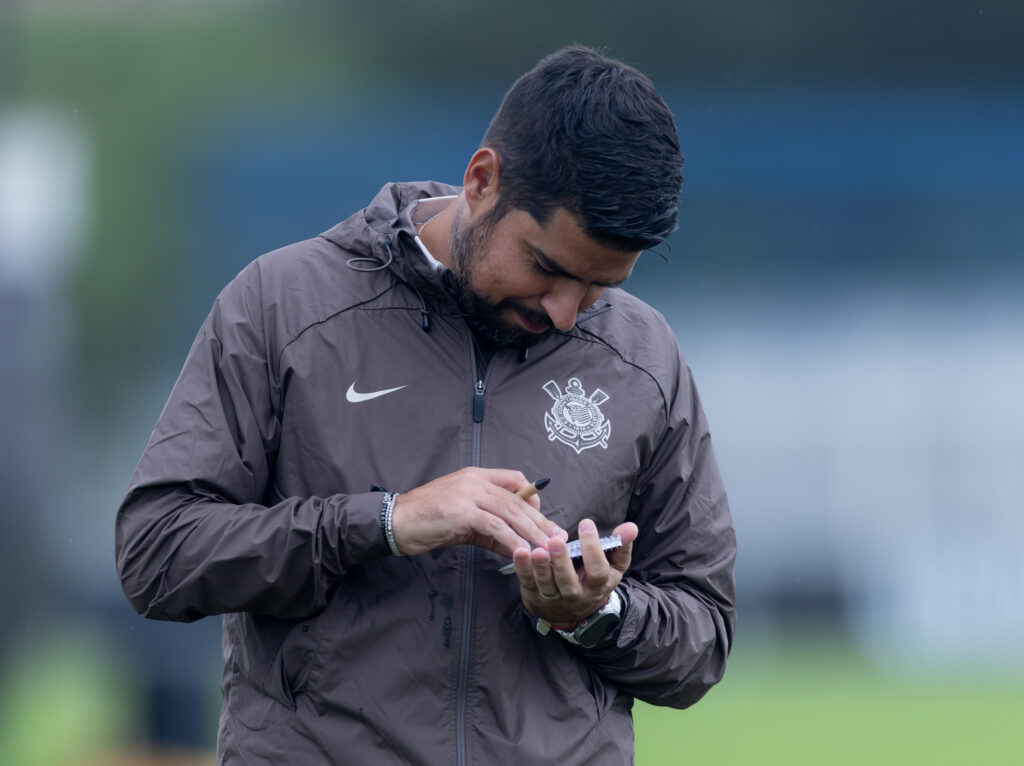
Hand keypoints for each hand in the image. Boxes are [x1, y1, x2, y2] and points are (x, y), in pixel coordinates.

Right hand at [391, 468, 564, 557]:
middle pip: (518, 500)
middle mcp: (475, 480)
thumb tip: (519, 546)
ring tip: (547, 549)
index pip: (515, 480)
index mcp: (476, 476)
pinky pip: (495, 526)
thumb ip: (492, 530)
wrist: (395, 522)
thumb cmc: (427, 521)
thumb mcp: (465, 522)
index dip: (533, 499)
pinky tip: (523, 552)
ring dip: (532, 532)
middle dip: (541, 521)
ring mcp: (468, 493)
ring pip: (510, 512)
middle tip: (558, 538)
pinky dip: (512, 540)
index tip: (543, 521)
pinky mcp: (462, 511)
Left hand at [514, 518, 637, 625]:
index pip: (598, 570)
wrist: (572, 610)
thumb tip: (631, 527)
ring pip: (547, 585)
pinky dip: (522, 568)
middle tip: (556, 541)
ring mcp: (555, 597)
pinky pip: (528, 582)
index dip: (593, 549)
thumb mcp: (612, 566)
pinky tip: (520, 552)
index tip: (586, 524)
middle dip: (562, 562)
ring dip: (540, 568)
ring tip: (537, 550)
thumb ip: (621, 546)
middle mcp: (577, 594)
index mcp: (598, 585)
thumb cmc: (593, 578)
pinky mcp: (535, 594)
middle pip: (569, 582)